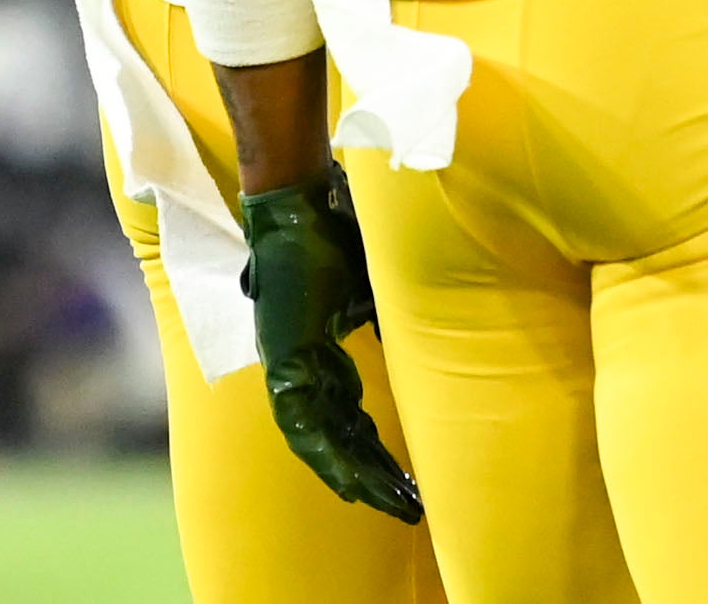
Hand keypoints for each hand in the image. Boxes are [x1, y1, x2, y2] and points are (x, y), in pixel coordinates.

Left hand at [240, 161, 422, 521]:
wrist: (299, 201)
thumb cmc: (336, 232)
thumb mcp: (372, 288)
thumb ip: (388, 321)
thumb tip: (427, 338)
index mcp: (320, 352)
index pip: (350, 418)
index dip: (375, 451)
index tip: (404, 479)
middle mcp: (300, 367)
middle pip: (339, 437)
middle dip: (373, 474)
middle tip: (408, 505)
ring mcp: (286, 365)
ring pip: (319, 440)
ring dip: (353, 473)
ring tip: (389, 502)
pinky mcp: (279, 358)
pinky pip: (301, 423)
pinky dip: (326, 453)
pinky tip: (349, 481)